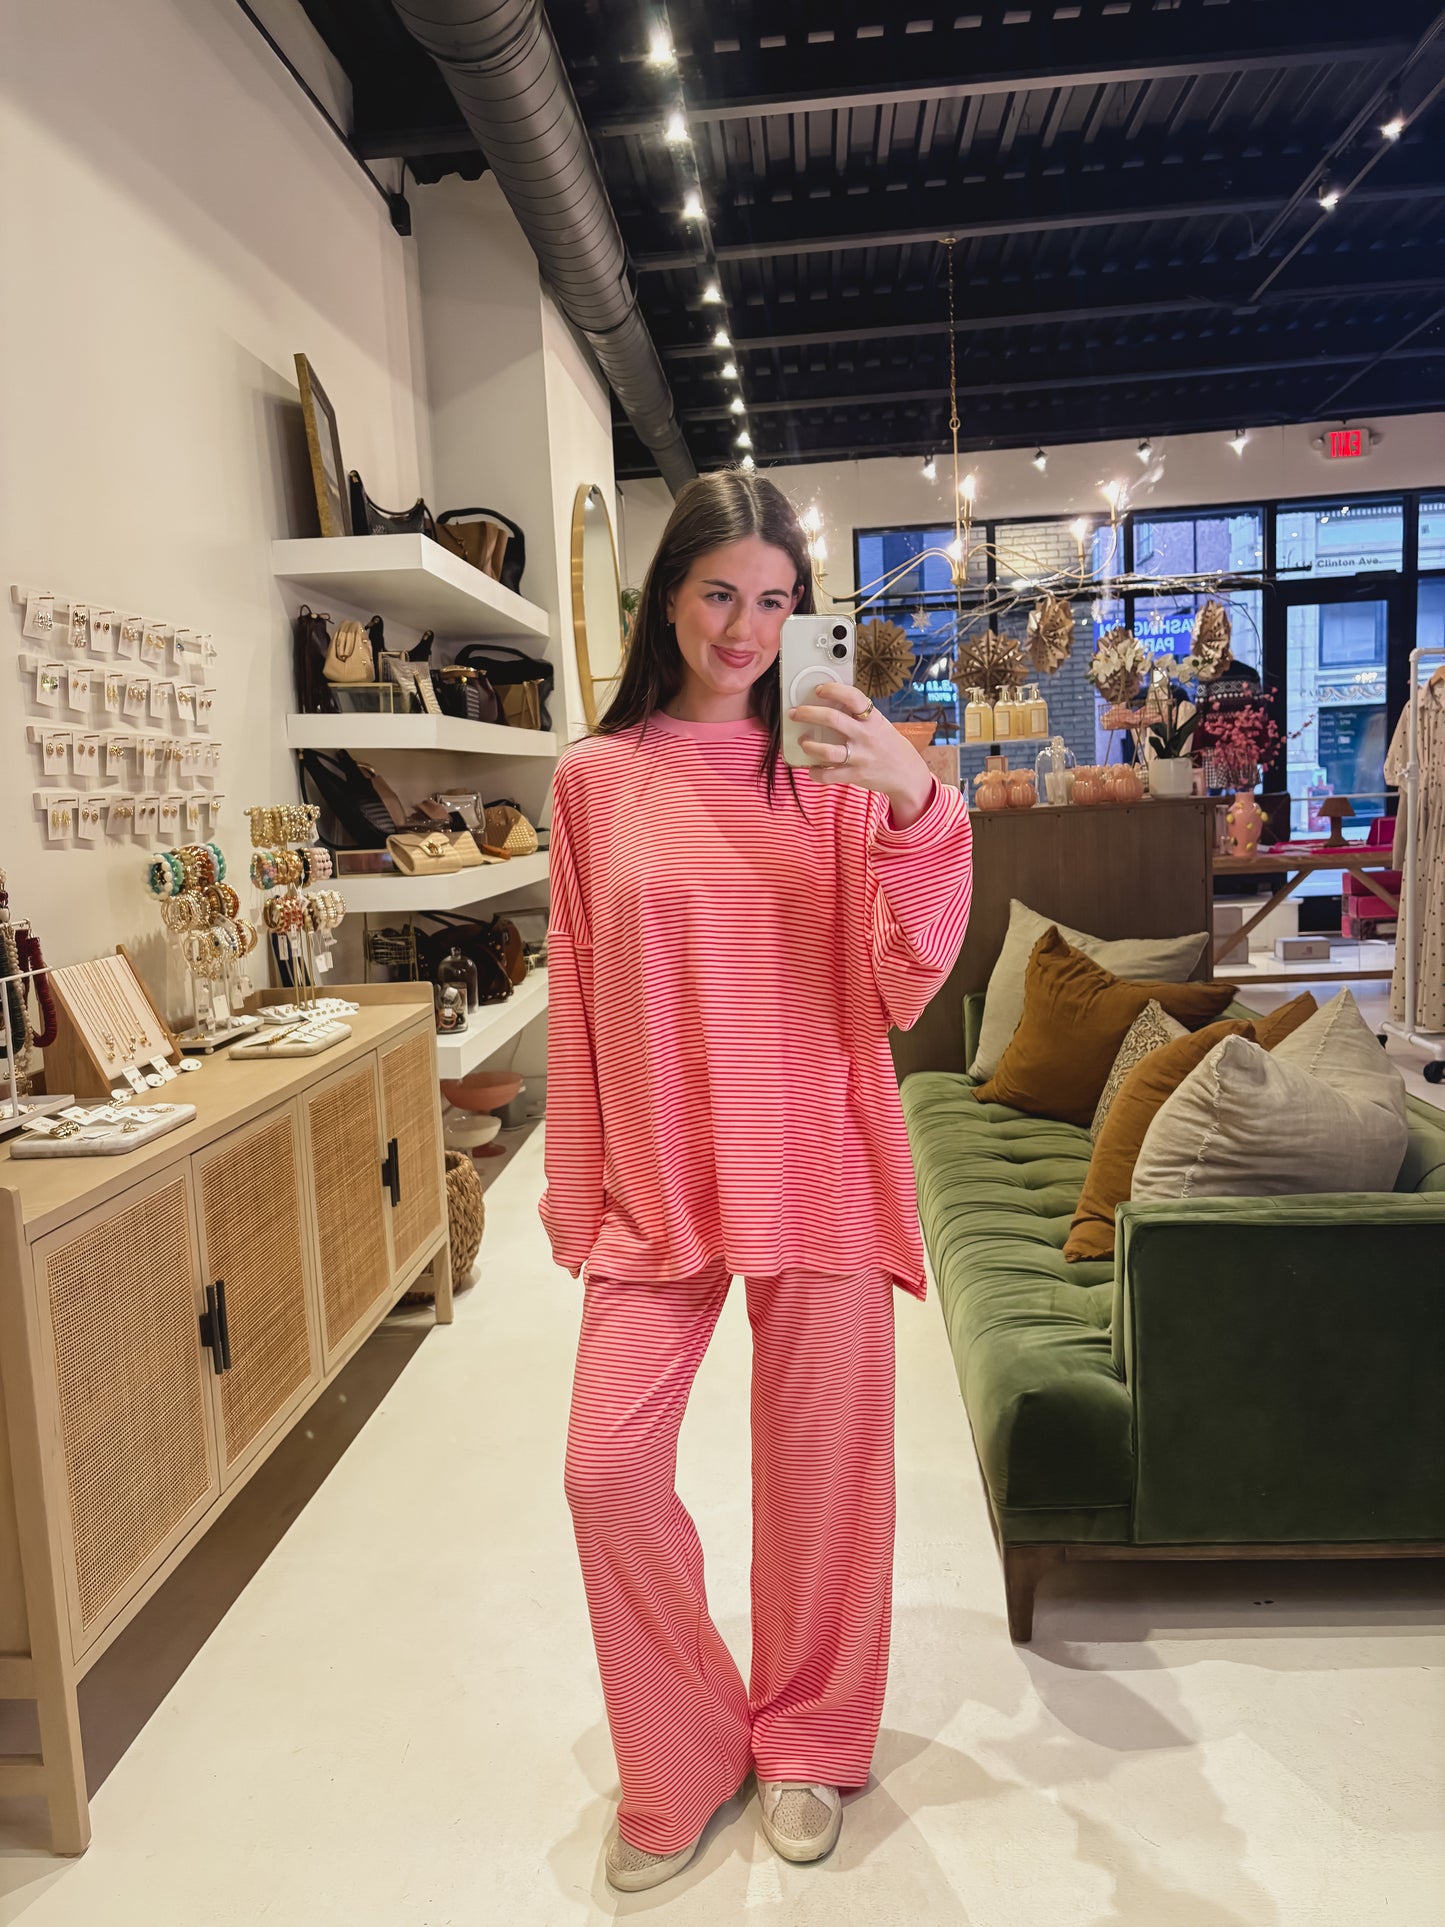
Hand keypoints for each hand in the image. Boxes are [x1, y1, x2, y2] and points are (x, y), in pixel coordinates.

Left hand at [790, 682, 934, 826]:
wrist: (907, 774)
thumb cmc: (889, 746)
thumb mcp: (880, 724)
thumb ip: (860, 715)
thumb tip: (832, 703)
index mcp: (872, 719)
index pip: (853, 697)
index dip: (833, 690)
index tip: (819, 690)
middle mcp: (865, 735)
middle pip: (832, 719)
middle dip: (808, 714)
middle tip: (795, 713)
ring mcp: (860, 756)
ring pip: (827, 750)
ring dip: (809, 745)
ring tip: (803, 741)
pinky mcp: (855, 775)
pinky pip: (829, 775)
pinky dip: (816, 773)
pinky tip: (812, 769)